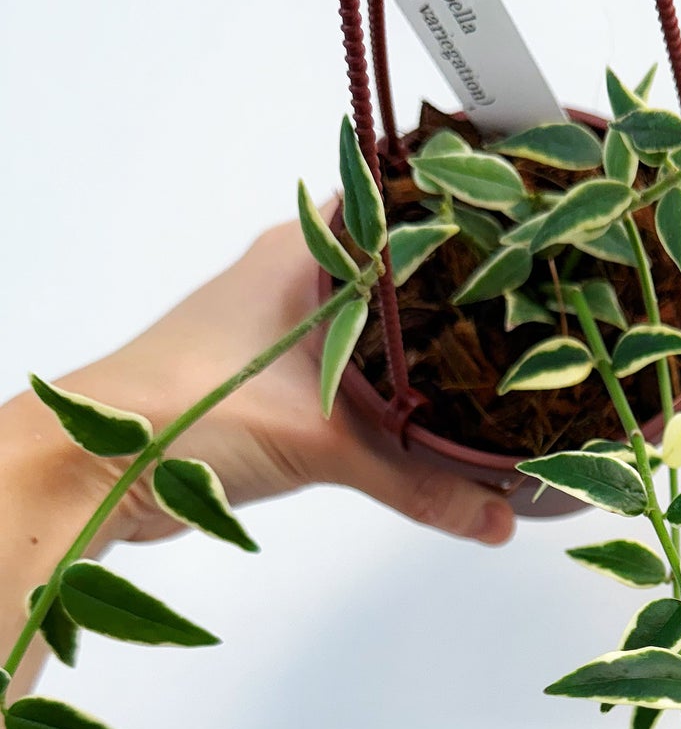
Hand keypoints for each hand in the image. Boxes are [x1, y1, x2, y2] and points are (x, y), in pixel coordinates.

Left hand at [53, 219, 514, 548]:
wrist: (97, 463)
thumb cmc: (181, 409)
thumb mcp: (321, 442)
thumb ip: (419, 482)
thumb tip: (495, 518)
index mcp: (306, 252)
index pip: (404, 210)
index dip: (467, 224)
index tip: (531, 244)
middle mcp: (295, 279)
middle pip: (400, 277)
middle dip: (461, 302)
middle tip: (535, 321)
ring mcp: (282, 331)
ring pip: (375, 330)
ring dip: (425, 355)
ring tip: (501, 372)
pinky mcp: (272, 382)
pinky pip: (352, 377)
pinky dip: (391, 396)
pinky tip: (432, 420)